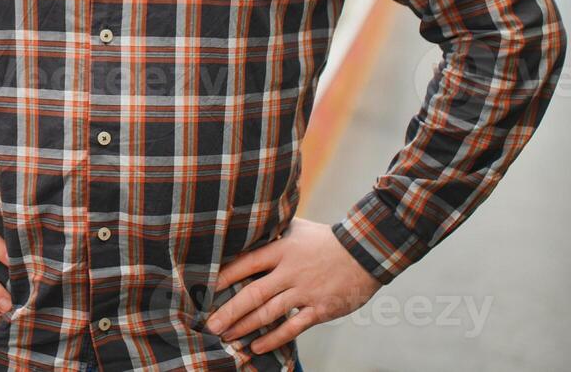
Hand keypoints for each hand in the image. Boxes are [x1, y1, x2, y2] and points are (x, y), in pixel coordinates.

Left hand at [206, 218, 380, 354]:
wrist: (365, 252)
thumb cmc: (327, 239)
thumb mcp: (297, 228)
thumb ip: (274, 230)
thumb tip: (250, 224)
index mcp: (282, 249)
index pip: (246, 263)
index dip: (224, 276)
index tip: (205, 289)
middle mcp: (290, 271)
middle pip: (252, 293)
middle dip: (228, 311)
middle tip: (209, 325)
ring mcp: (304, 292)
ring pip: (268, 313)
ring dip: (245, 327)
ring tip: (227, 337)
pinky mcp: (319, 309)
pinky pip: (292, 327)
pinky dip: (272, 339)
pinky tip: (256, 346)